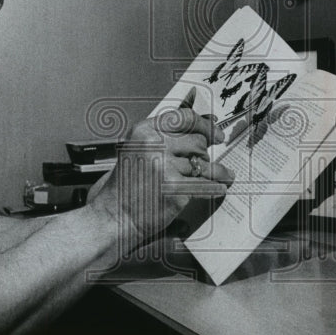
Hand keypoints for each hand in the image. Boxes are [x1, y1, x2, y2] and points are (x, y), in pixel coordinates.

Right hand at [87, 88, 232, 247]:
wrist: (111, 217)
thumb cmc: (124, 187)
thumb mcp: (136, 150)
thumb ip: (163, 137)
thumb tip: (201, 125)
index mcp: (143, 131)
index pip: (183, 117)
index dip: (203, 123)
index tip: (214, 129)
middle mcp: (154, 145)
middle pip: (196, 141)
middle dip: (206, 151)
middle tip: (211, 158)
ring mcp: (165, 167)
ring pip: (203, 164)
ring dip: (216, 171)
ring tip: (224, 174)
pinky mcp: (175, 190)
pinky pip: (206, 185)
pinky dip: (216, 187)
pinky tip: (220, 188)